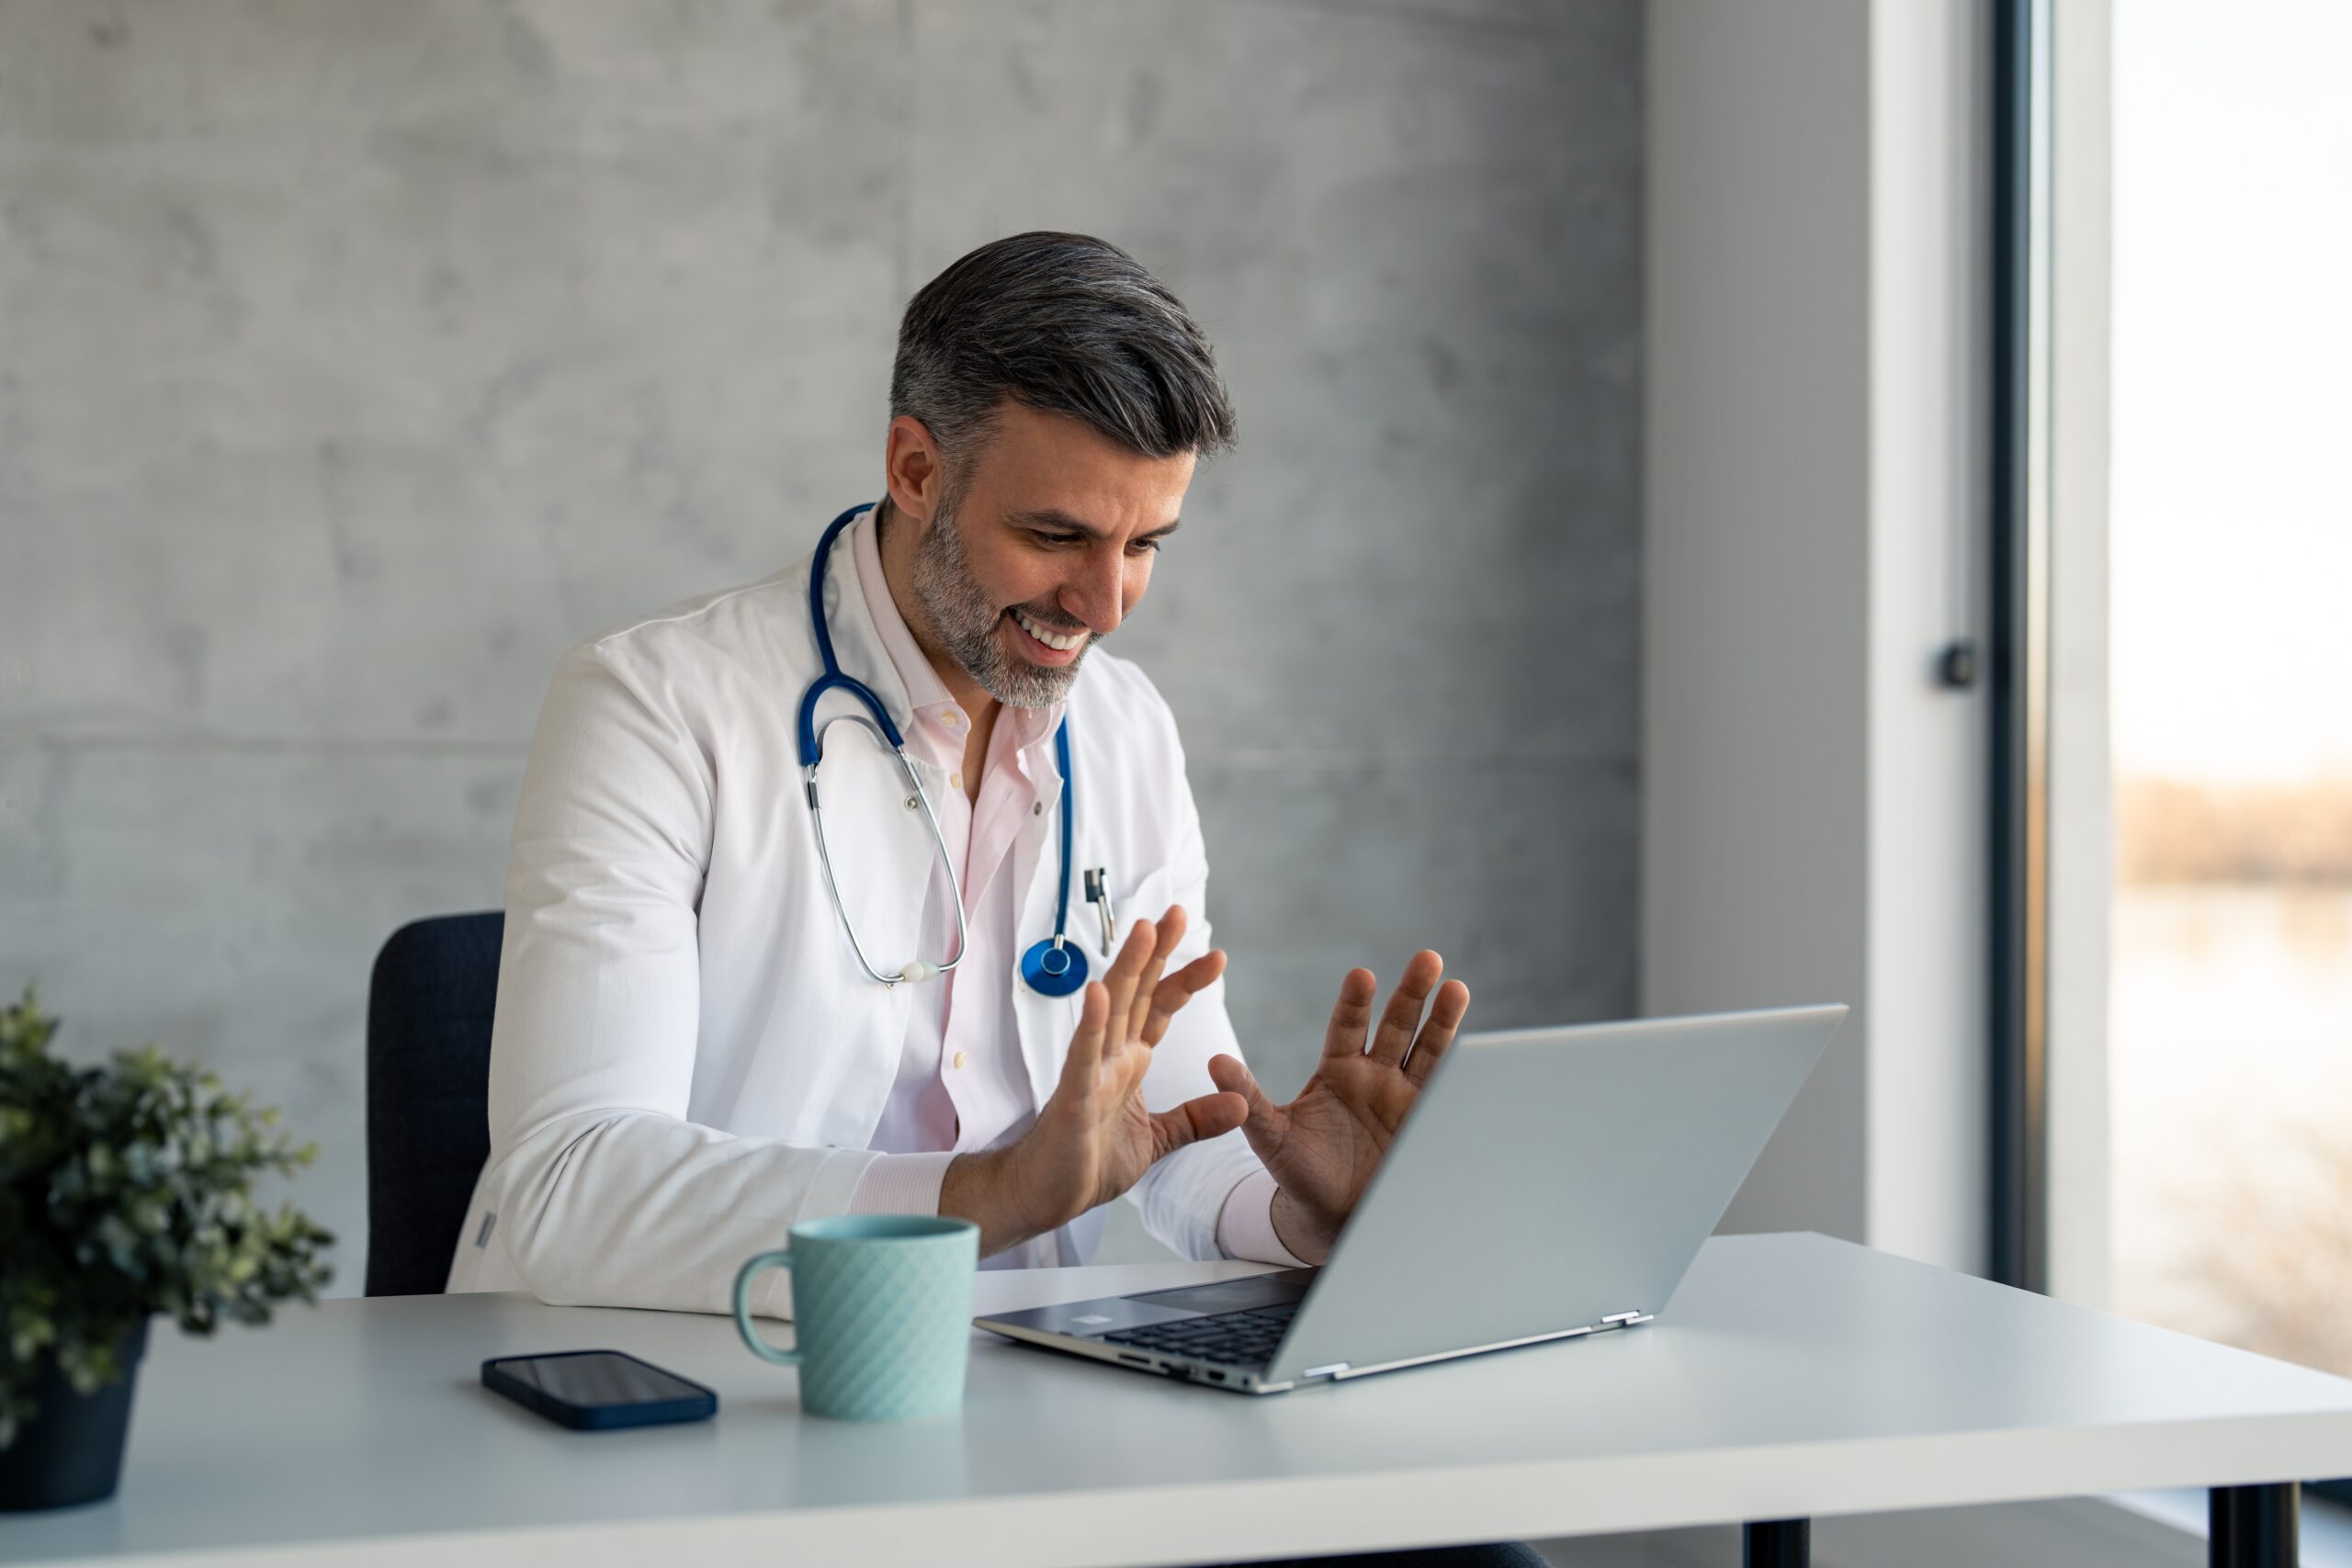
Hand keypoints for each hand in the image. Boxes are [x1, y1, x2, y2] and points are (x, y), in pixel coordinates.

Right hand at [940, 907, 1243, 1255]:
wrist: (1046, 1195)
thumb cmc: (1088, 1162)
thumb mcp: (1159, 1139)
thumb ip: (1196, 1119)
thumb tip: (1240, 1103)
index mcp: (1128, 1063)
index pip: (1161, 1009)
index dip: (1185, 980)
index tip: (1217, 956)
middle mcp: (1109, 1057)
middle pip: (1136, 993)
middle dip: (1156, 952)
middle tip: (1176, 912)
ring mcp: (1088, 1072)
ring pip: (1110, 1011)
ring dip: (1126, 970)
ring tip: (1143, 931)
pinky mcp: (1071, 1097)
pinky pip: (1081, 1055)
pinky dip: (1090, 1024)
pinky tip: (1098, 993)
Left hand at [1207, 952, 1468, 1264]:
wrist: (1334, 1215)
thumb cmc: (1299, 1171)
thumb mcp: (1270, 1135)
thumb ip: (1247, 1098)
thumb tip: (1213, 1063)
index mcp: (1337, 1069)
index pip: (1347, 1026)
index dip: (1356, 1002)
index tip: (1362, 976)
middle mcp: (1375, 1074)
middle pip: (1396, 1026)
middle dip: (1412, 994)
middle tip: (1427, 960)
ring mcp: (1404, 1096)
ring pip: (1427, 1050)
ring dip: (1443, 1021)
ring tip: (1456, 988)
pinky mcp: (1425, 1121)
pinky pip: (1445, 1091)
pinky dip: (1462, 1070)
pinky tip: (1479, 1047)